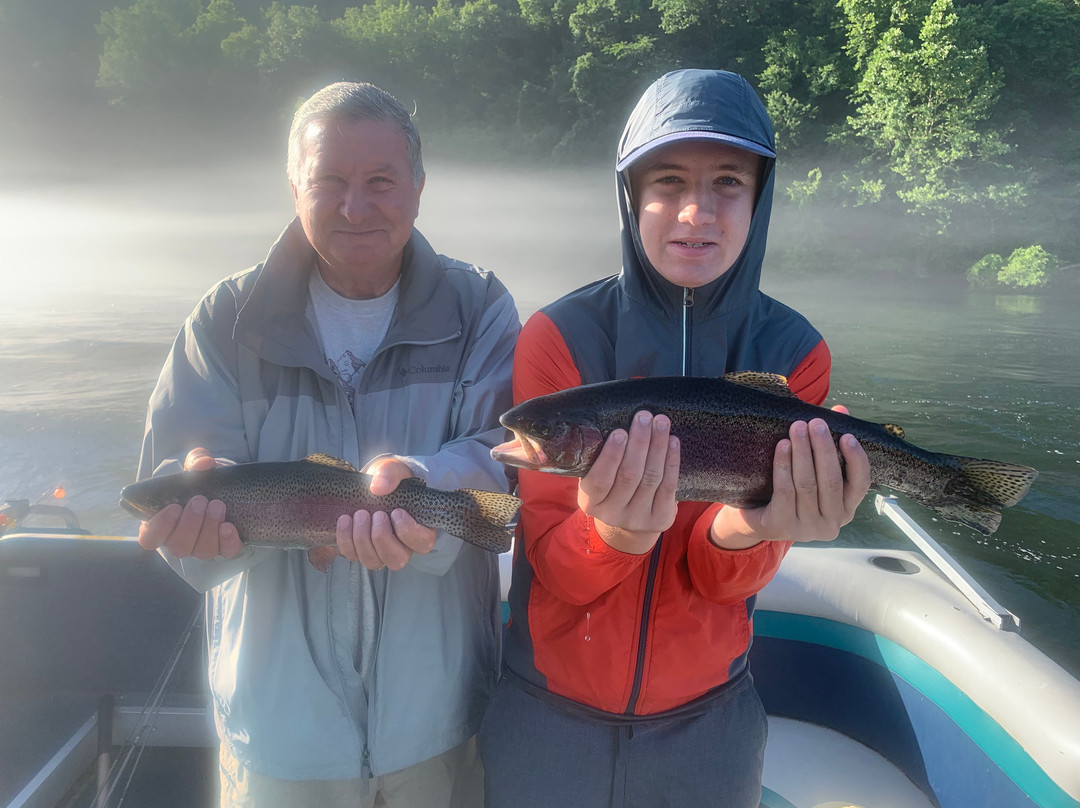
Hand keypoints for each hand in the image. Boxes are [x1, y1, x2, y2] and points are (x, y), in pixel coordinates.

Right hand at [137, 448, 242, 558]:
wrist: (224, 487)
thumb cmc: (199, 481)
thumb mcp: (194, 468)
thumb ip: (194, 461)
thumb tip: (204, 463)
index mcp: (161, 524)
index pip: (150, 538)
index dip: (160, 527)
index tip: (174, 507)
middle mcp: (179, 540)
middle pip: (178, 546)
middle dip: (190, 524)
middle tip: (200, 500)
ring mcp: (201, 546)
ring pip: (201, 550)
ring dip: (209, 528)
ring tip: (217, 505)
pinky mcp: (224, 547)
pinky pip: (226, 552)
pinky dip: (227, 541)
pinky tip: (229, 526)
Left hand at [334, 457, 436, 569]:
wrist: (373, 485)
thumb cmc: (391, 480)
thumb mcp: (395, 469)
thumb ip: (391, 473)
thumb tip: (377, 487)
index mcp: (420, 529)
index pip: (422, 542)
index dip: (409, 531)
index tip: (397, 512)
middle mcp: (403, 547)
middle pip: (397, 559)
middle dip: (382, 538)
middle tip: (376, 514)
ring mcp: (381, 552)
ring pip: (374, 561)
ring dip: (362, 540)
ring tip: (359, 515)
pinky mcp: (361, 551)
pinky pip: (352, 555)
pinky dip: (346, 540)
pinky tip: (345, 520)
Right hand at [577, 411, 679, 553]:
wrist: (628, 525)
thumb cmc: (609, 490)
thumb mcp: (595, 480)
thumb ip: (598, 460)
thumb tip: (612, 421)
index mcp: (590, 502)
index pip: (599, 480)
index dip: (610, 456)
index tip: (620, 432)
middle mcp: (612, 514)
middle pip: (629, 475)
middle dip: (639, 443)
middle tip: (644, 417)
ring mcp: (638, 518)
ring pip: (651, 478)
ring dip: (658, 446)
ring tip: (661, 422)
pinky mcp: (661, 519)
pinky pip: (668, 486)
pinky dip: (672, 461)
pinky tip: (673, 441)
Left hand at [710, 410, 870, 547]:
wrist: (754, 518)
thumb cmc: (790, 490)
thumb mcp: (812, 470)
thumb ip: (829, 443)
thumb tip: (841, 410)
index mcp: (845, 509)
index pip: (860, 484)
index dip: (856, 459)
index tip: (847, 435)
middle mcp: (831, 523)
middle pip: (831, 481)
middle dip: (823, 449)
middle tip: (815, 423)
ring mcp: (807, 528)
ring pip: (807, 484)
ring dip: (802, 453)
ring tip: (797, 428)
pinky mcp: (782, 526)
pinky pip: (785, 491)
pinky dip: (784, 466)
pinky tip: (783, 446)